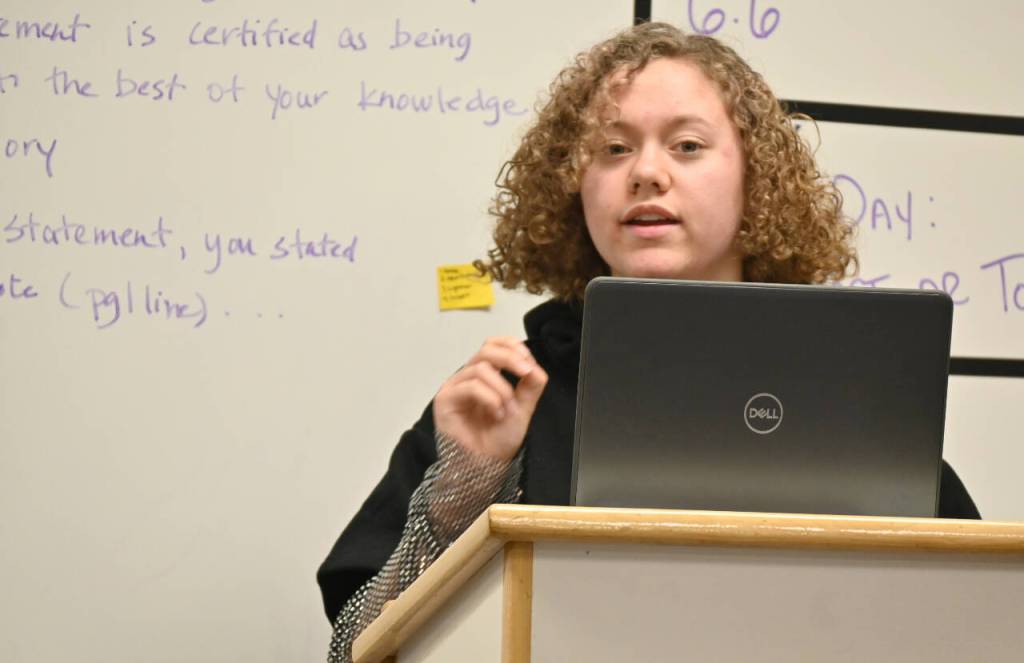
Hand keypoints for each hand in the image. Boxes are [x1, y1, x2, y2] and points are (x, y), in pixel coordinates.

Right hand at [433, 337, 548, 461]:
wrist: (486, 466)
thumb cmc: (498, 440)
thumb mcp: (523, 408)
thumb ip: (530, 387)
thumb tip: (535, 366)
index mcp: (486, 376)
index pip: (493, 345)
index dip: (510, 345)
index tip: (528, 360)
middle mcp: (468, 378)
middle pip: (485, 350)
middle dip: (509, 358)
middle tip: (525, 372)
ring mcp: (455, 388)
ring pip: (480, 368)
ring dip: (501, 387)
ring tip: (507, 409)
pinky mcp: (445, 400)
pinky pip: (469, 386)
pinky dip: (489, 397)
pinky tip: (496, 413)